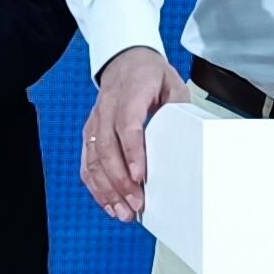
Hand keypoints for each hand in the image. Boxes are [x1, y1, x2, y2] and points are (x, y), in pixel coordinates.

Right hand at [81, 47, 189, 222]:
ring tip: (123, 212)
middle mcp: (107, 108)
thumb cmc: (150, 75)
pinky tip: (109, 203)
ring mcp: (95, 121)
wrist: (125, 61)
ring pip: (94, 159)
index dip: (132, 152)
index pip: (127, 125)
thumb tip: (186, 139)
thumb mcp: (172, 84)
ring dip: (107, 189)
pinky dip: (96, 186)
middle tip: (136, 205)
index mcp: (130, 92)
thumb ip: (178, 109)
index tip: (140, 176)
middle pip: (107, 148)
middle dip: (120, 181)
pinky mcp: (90, 133)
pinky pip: (88, 162)